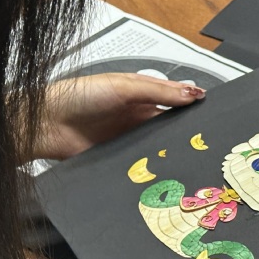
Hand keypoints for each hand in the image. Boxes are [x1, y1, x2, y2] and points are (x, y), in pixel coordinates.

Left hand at [33, 73, 204, 160]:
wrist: (46, 124)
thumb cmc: (78, 96)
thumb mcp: (124, 86)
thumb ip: (159, 91)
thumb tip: (193, 92)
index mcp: (141, 95)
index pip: (175, 100)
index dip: (192, 106)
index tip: (211, 114)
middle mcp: (137, 118)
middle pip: (169, 127)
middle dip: (185, 134)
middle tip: (205, 141)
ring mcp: (129, 139)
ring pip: (158, 148)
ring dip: (169, 153)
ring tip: (188, 157)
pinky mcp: (120, 159)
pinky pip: (142, 165)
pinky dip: (152, 169)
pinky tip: (163, 172)